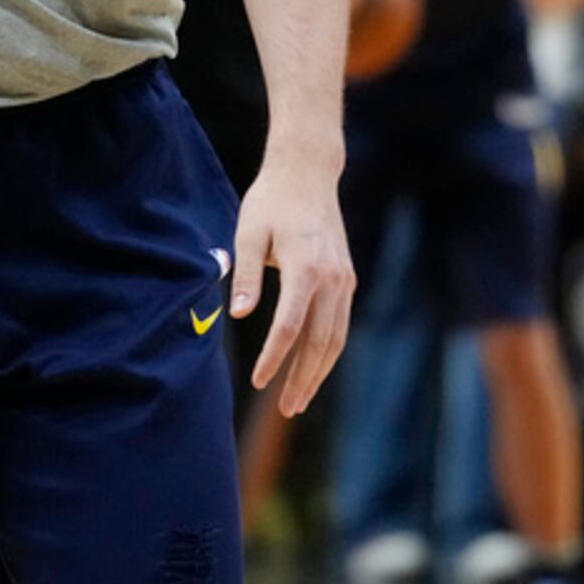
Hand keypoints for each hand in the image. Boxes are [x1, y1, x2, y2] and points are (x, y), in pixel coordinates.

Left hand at [229, 144, 355, 418]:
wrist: (308, 173)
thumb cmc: (272, 201)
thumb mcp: (250, 232)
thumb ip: (245, 275)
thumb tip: (237, 315)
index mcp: (305, 267)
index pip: (290, 325)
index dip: (274, 358)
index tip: (259, 381)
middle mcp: (331, 278)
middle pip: (320, 341)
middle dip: (302, 379)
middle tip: (285, 410)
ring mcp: (344, 280)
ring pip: (335, 339)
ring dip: (318, 373)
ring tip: (298, 401)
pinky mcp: (346, 279)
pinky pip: (339, 325)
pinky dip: (327, 352)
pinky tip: (311, 369)